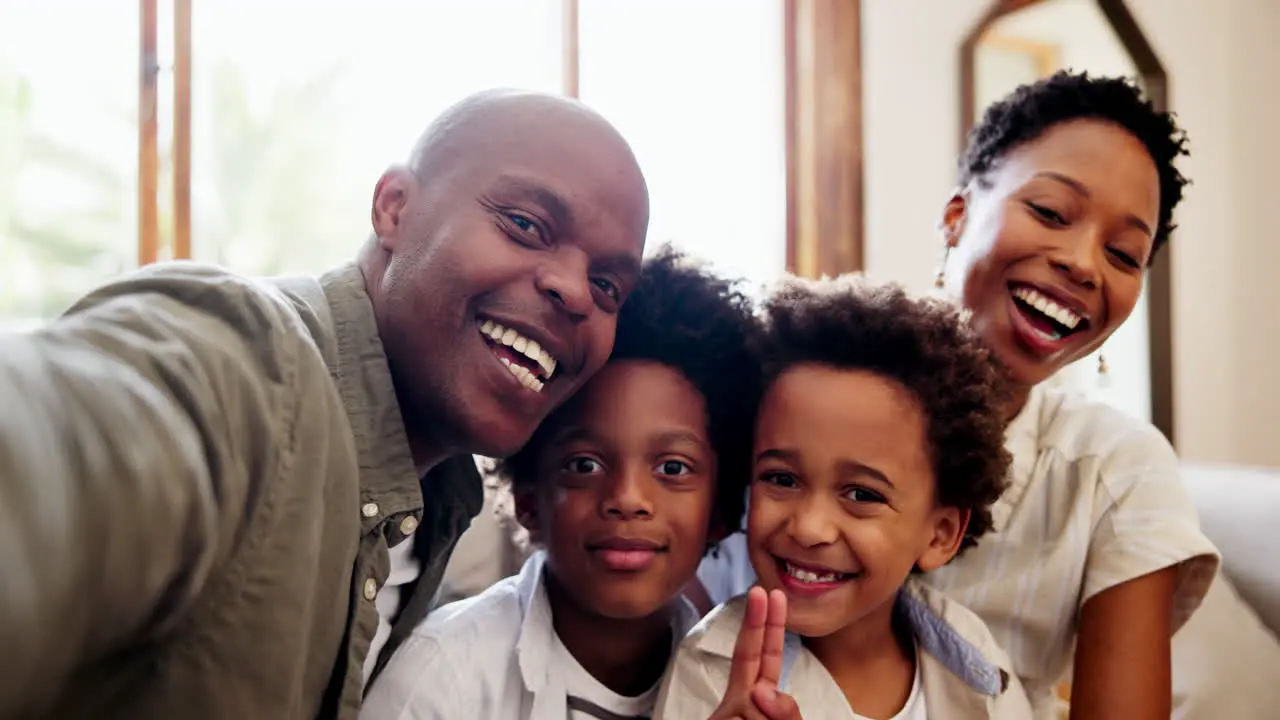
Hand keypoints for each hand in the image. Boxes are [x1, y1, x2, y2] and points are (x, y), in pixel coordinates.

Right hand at [708, 586, 802, 719]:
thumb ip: (786, 714)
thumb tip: (760, 691)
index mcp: (759, 697)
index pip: (768, 657)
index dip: (772, 625)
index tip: (774, 596)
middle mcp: (738, 700)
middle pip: (746, 654)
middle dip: (754, 621)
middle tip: (758, 591)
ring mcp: (724, 713)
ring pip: (754, 706)